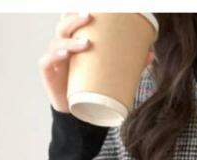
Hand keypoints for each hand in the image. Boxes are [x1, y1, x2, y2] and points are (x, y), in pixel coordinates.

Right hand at [38, 13, 153, 113]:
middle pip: (64, 26)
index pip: (73, 20)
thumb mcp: (108, 73)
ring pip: (57, 42)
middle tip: (90, 15)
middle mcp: (62, 46)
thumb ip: (128, 63)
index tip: (91, 4)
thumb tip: (150, 54)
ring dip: (70, 40)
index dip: (76, 10)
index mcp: (74, 40)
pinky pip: (47, 62)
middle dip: (76, 19)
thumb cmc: (91, 86)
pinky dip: (54, 57)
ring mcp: (53, 59)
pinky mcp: (48, 74)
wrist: (76, 111)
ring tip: (86, 43)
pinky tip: (64, 55)